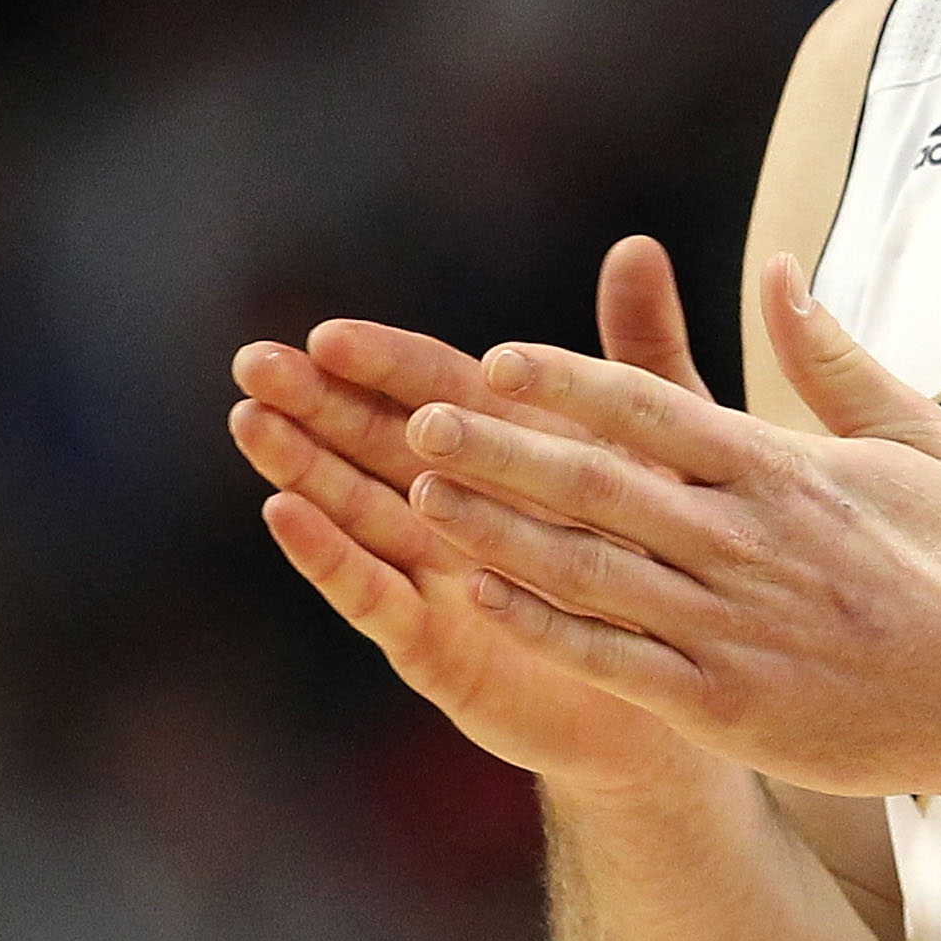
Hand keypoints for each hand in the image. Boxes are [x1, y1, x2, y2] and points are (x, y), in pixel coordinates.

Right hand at [232, 235, 725, 796]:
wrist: (687, 693)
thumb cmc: (667, 564)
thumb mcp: (665, 453)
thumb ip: (638, 357)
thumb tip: (636, 247)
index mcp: (505, 458)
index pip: (432, 396)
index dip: (382, 365)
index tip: (326, 333)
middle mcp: (457, 512)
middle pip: (375, 444)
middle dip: (315, 403)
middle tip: (253, 363)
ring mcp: (438, 579)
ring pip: (358, 511)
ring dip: (304, 466)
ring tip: (252, 423)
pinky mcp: (435, 646)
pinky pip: (375, 597)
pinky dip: (330, 556)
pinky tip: (285, 513)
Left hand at [389, 253, 940, 794]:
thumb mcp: (913, 437)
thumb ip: (831, 355)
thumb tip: (776, 267)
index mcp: (779, 470)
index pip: (651, 409)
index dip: (566, 382)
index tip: (494, 361)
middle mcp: (742, 540)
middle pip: (596, 483)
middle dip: (499, 449)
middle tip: (418, 421)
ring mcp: (726, 625)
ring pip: (585, 568)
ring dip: (496, 530)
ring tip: (417, 499)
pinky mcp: (720, 703)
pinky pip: (608, 658)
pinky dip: (538, 626)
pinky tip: (476, 597)